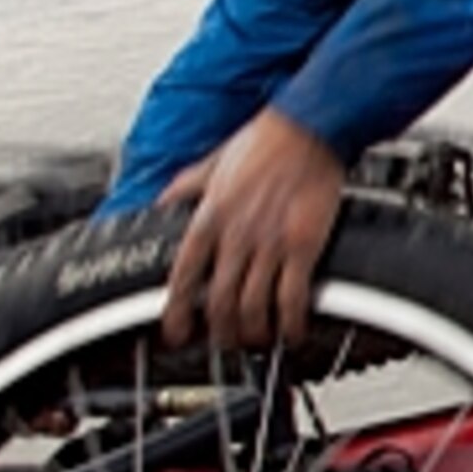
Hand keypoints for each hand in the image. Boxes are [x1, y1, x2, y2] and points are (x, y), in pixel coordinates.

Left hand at [158, 110, 347, 347]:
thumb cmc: (265, 140)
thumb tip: (164, 203)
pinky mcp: (303, 247)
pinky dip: (290, 323)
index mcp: (208, 217)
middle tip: (224, 344)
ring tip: (258, 340)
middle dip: (220, 333)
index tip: (177, 334)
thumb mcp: (209, 163)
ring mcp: (269, 244)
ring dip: (254, 333)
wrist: (309, 128)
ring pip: (253, 308)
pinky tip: (292, 331)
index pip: (183, 277)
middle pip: (219, 303)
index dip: (177, 313)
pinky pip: (292, 298)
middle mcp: (235, 235)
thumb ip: (184, 188)